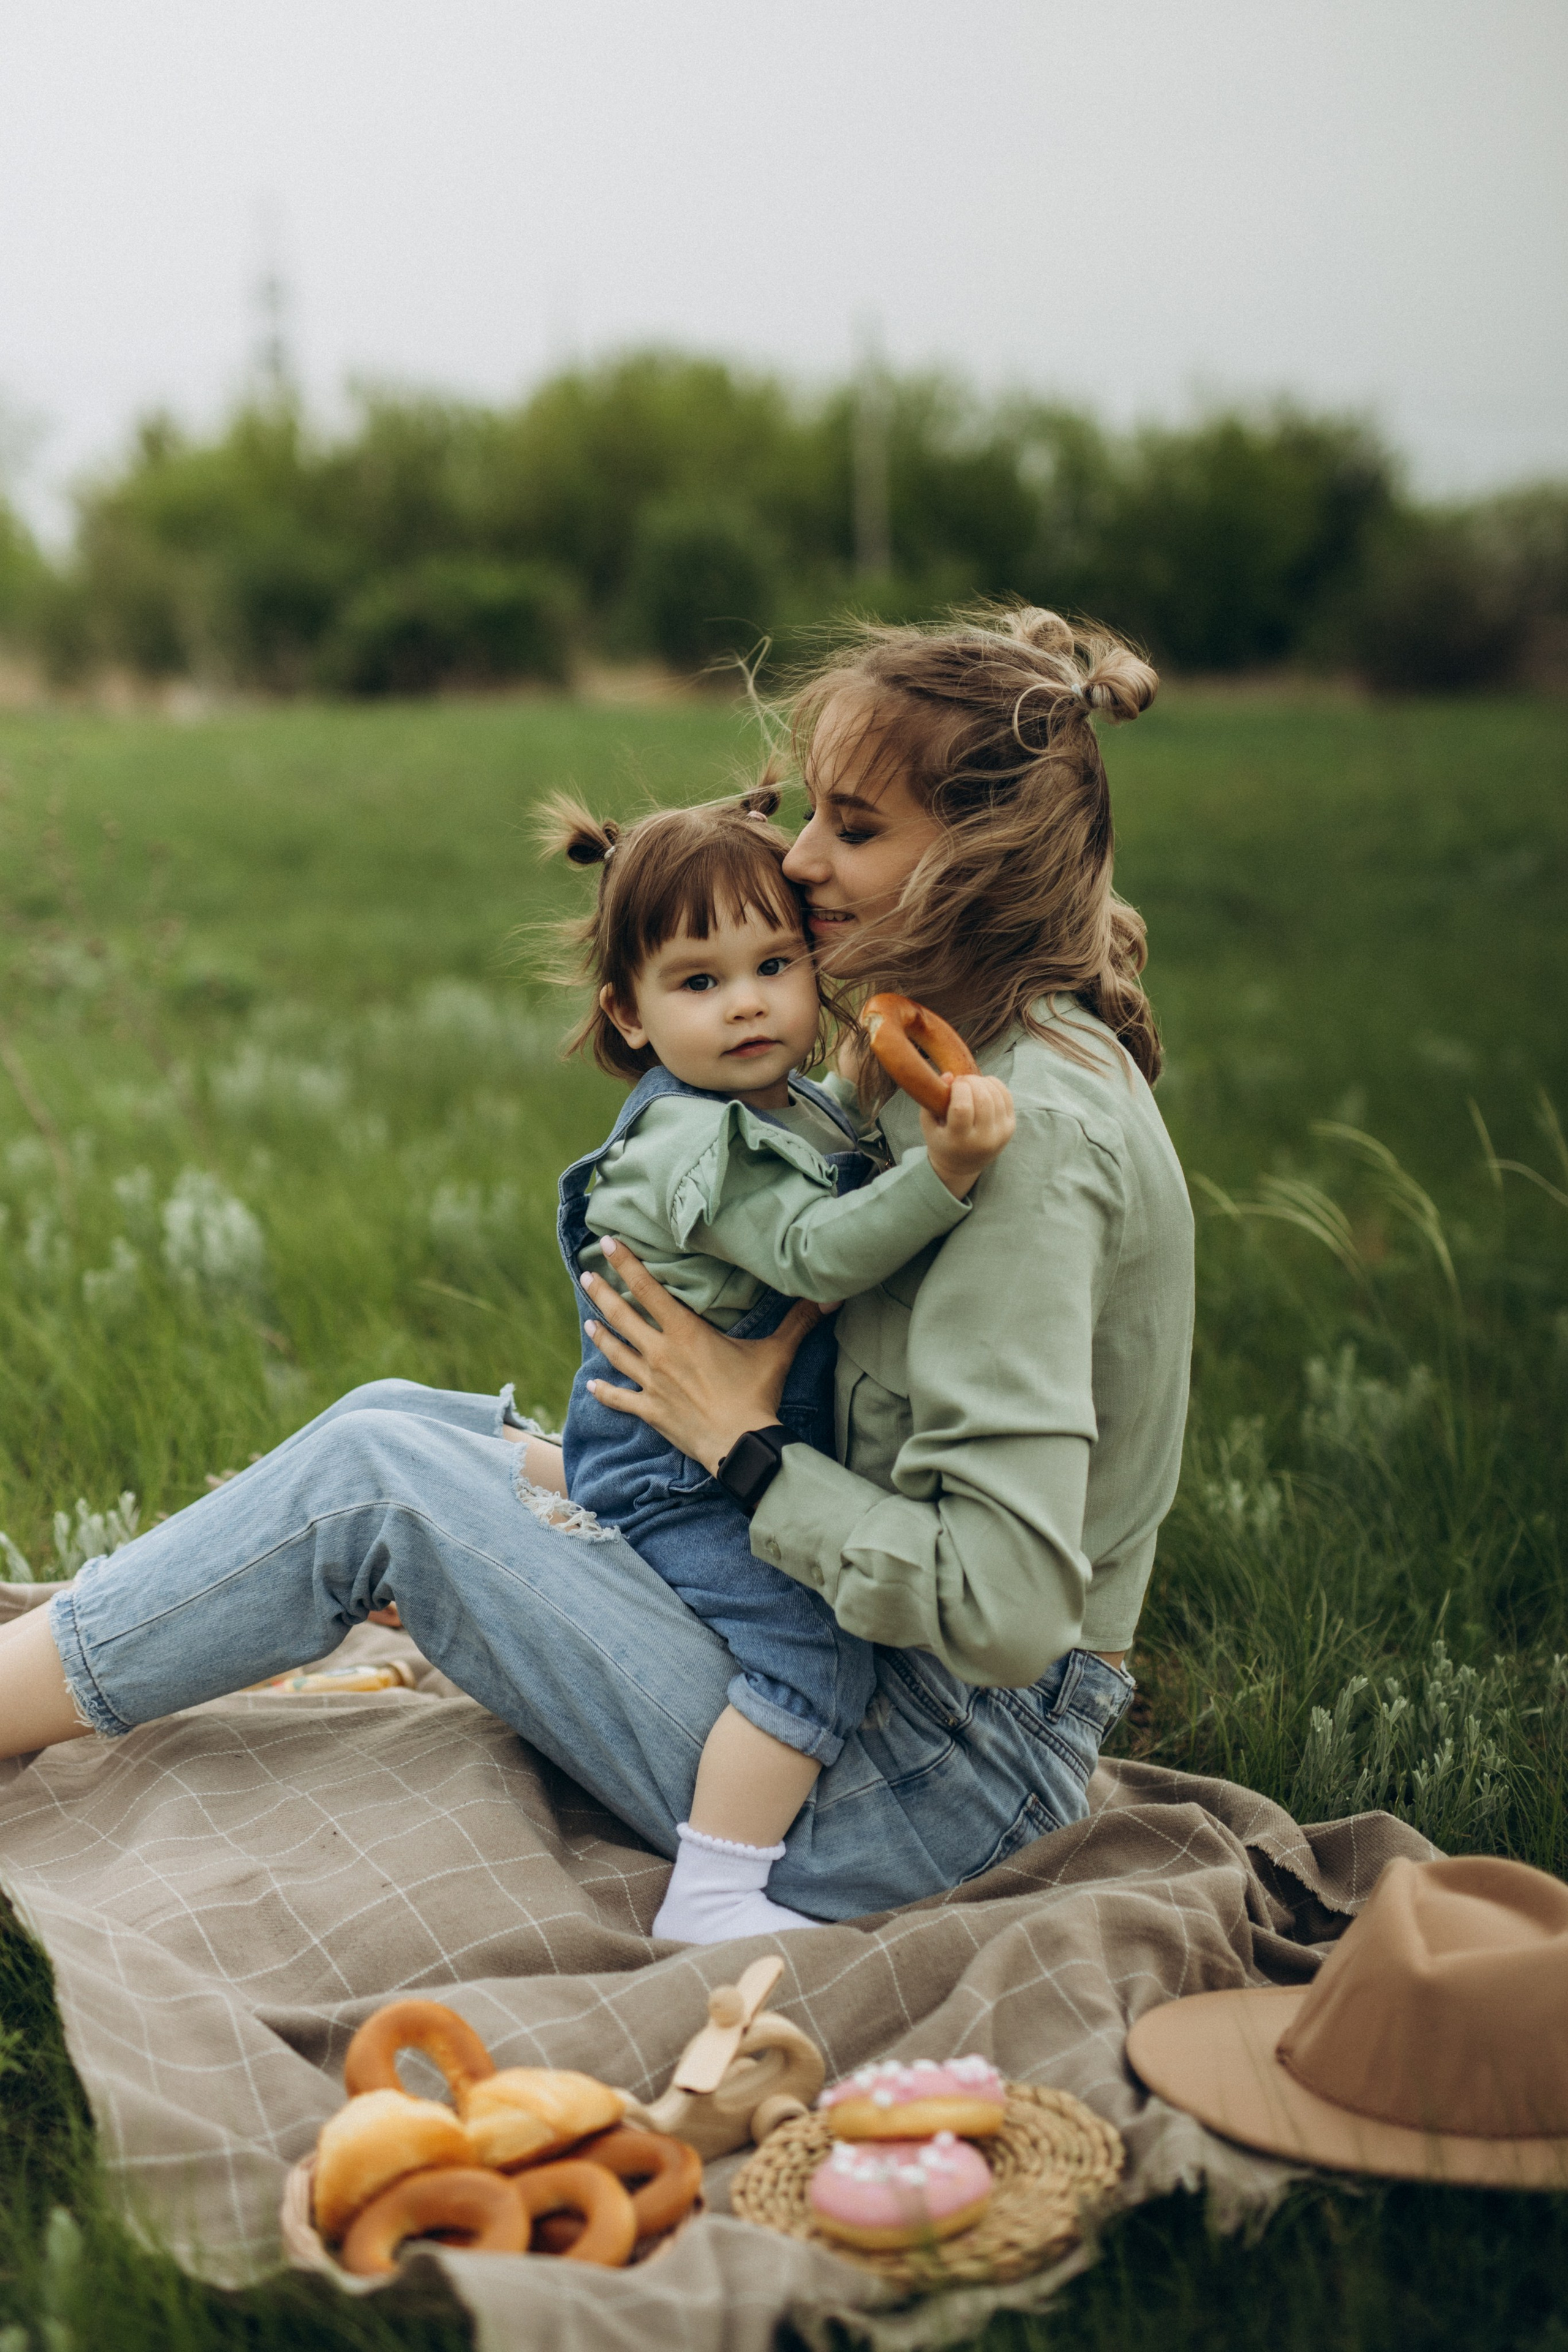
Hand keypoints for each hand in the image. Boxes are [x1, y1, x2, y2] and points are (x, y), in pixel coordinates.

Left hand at [580, 1238, 824, 1474]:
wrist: (740, 1445)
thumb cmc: (756, 1395)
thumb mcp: (776, 1352)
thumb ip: (798, 1320)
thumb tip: (832, 1294)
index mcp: (685, 1332)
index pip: (648, 1288)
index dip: (626, 1263)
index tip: (606, 1243)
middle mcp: (661, 1353)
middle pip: (623, 1316)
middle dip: (602, 1293)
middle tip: (586, 1275)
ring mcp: (652, 1383)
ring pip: (616, 1352)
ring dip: (601, 1335)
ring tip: (588, 1320)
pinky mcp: (650, 1412)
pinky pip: (620, 1399)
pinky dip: (605, 1392)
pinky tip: (592, 1384)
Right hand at [921, 1074, 1015, 1197]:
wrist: (962, 1165)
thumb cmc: (941, 1140)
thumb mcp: (928, 1124)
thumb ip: (931, 1100)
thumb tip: (950, 1075)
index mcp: (959, 1141)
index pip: (963, 1108)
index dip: (959, 1088)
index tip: (953, 1084)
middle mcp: (983, 1140)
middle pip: (983, 1099)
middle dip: (971, 1081)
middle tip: (962, 1081)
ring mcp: (1000, 1134)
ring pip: (996, 1095)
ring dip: (982, 1081)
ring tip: (971, 1083)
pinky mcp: (1010, 1127)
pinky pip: (1007, 1096)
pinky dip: (995, 1085)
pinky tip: (984, 1085)